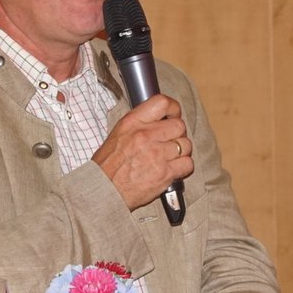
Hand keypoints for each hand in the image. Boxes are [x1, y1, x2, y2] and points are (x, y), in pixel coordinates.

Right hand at [92, 94, 192, 210]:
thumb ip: (140, 123)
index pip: (162, 103)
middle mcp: (146, 135)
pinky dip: (183, 167)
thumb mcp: (119, 133)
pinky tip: (173, 169)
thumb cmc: (109, 164)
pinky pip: (188, 164)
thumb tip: (160, 118)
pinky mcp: (165, 173)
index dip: (173, 109)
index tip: (173, 116)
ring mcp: (157, 154)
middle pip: (179, 125)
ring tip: (170, 157)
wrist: (104, 189)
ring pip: (186, 145)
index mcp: (133, 123)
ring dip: (182, 151)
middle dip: (178, 134)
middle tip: (170, 141)